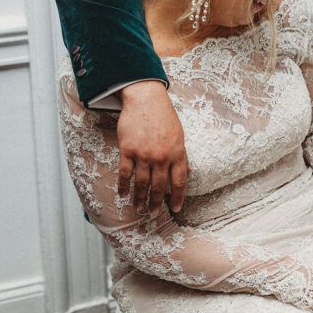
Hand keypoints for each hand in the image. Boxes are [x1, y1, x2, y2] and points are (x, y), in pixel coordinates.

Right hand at [117, 81, 189, 213]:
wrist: (146, 99)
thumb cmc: (164, 116)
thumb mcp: (180, 135)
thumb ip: (183, 156)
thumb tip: (188, 172)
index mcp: (177, 153)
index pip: (179, 182)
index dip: (177, 198)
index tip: (174, 209)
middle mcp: (162, 157)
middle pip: (159, 187)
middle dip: (156, 203)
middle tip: (152, 214)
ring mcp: (144, 154)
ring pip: (142, 184)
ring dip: (140, 199)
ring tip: (138, 209)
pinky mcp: (128, 150)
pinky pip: (125, 174)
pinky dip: (124, 186)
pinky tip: (123, 194)